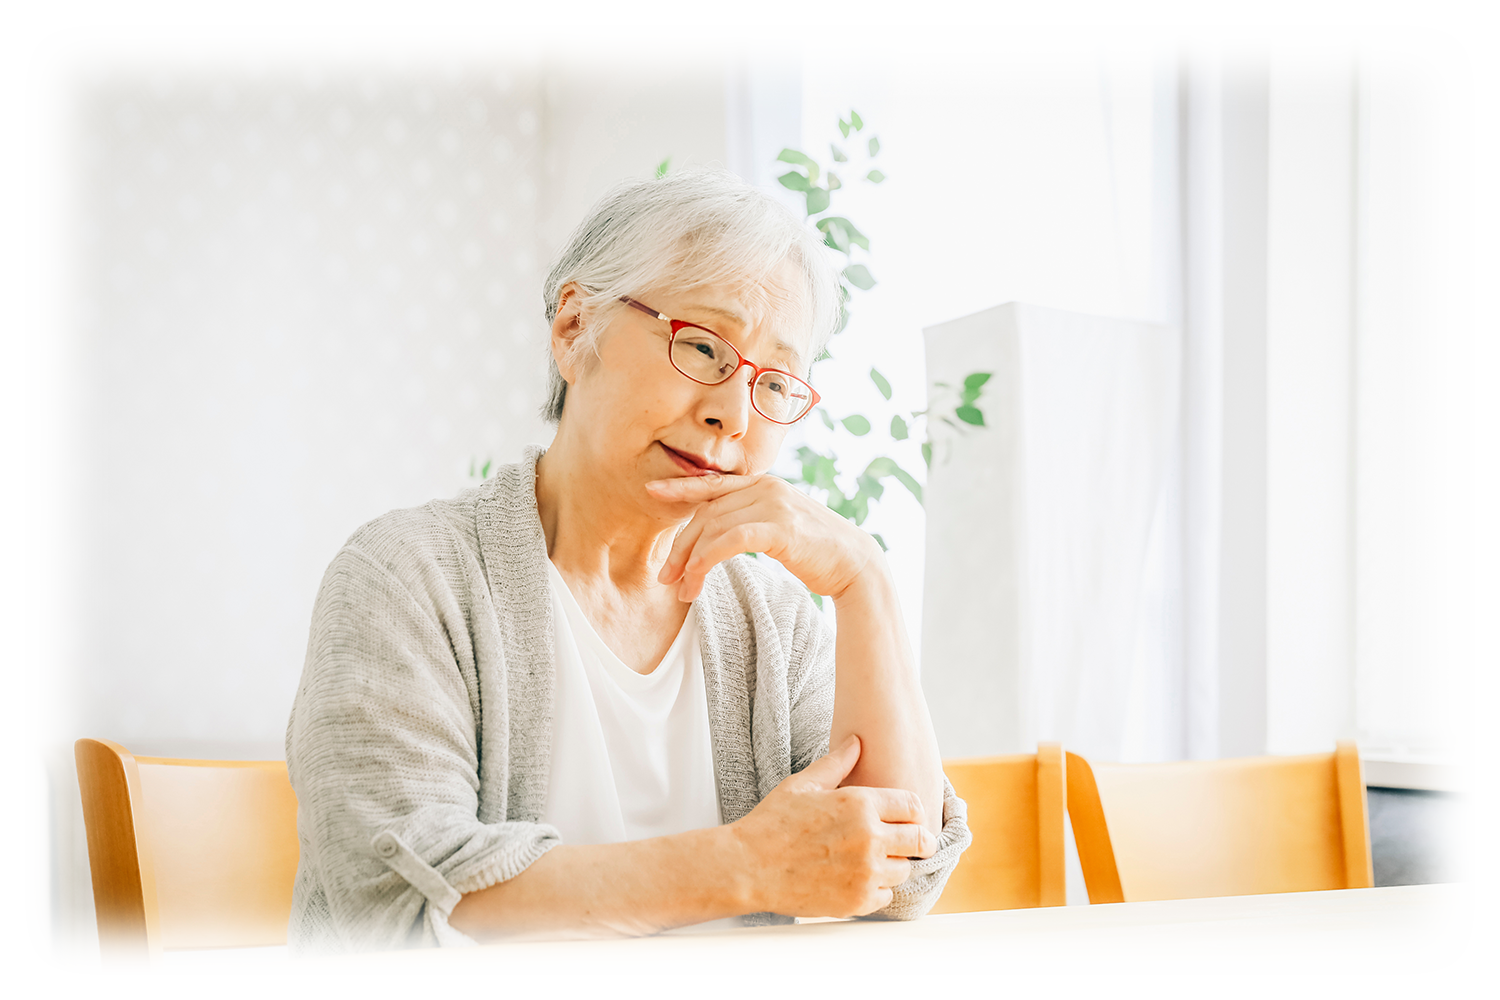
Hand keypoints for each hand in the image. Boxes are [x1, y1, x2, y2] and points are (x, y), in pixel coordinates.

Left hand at [647, 473, 879, 602]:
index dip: (681, 488)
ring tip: (682, 590)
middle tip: (665, 576)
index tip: (652, 491)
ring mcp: (773, 504)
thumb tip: (718, 533)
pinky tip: (698, 578)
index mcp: (763, 484)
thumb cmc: (815, 550)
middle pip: (707, 512)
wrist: (854, 562)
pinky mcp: (779, 527)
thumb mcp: (779, 526)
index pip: (713, 485)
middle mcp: (766, 488)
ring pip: (713, 528)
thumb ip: (751, 520)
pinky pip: (730, 540)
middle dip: (680, 546)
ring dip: (691, 562)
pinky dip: (708, 559)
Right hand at [730, 734, 935, 917]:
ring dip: (894, 865)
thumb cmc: (772, 822)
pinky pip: (886, 896)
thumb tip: (857, 740)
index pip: (913, 806)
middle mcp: (869, 837)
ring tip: (871, 860)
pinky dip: (877, 889)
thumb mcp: (803, 784)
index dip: (914, 812)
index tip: (908, 818)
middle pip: (921, 841)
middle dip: (918, 841)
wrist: (748, 866)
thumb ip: (837, 763)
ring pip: (905, 870)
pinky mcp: (857, 900)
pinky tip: (856, 878)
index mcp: (859, 803)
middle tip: (907, 843)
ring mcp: (865, 872)